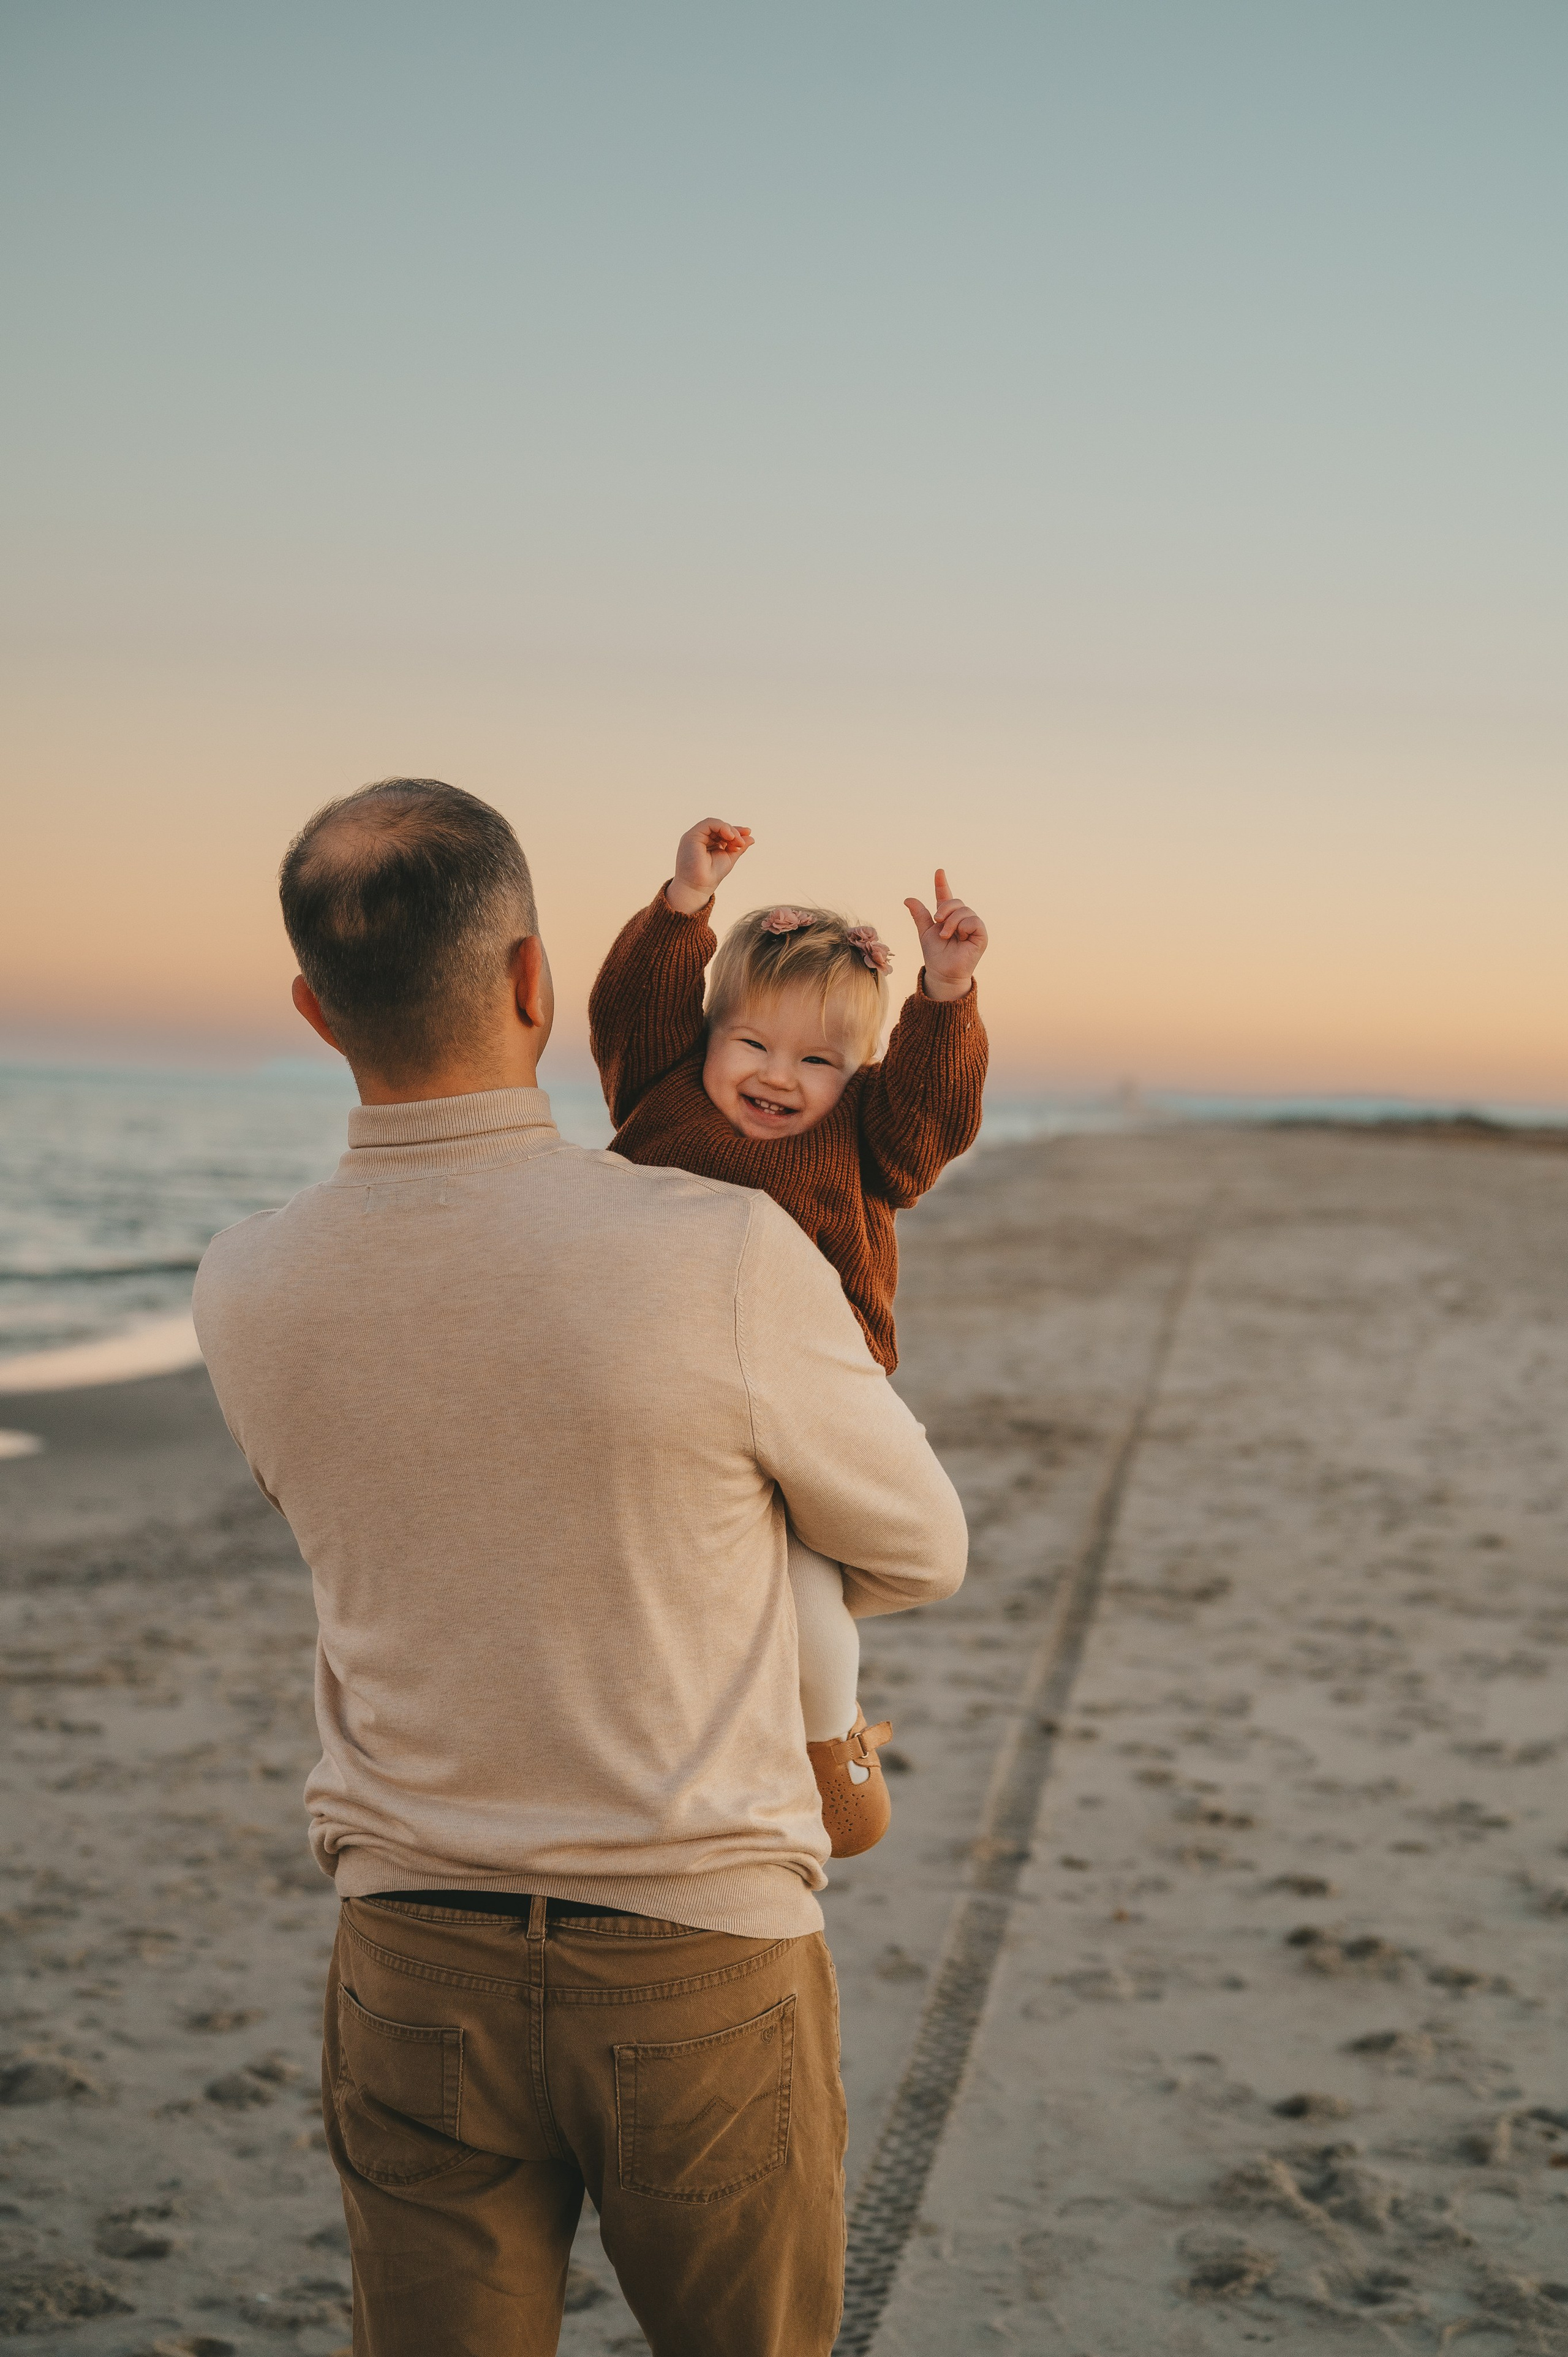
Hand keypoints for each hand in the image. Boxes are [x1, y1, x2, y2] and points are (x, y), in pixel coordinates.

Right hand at [666, 818, 754, 914]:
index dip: (736, 831)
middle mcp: (700, 838)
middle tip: (742, 842)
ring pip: (715, 824)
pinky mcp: (692, 835)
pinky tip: (730, 836)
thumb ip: (738, 847)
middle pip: (719, 827)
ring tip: (737, 841)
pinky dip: (721, 827)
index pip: (722, 832)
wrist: (698, 887)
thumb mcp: (729, 858)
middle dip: (734, 832)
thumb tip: (751, 838)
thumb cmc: (711, 876)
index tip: (748, 834)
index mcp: (708, 843)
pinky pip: (709, 823)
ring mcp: (695, 836)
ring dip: (729, 830)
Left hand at [903, 869, 986, 1000]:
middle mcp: (962, 919)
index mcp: (948, 916)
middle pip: (955, 901)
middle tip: (937, 923)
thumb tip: (908, 899)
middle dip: (944, 910)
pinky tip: (960, 937)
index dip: (942, 884)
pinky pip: (974, 921)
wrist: (942, 972)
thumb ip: (919, 915)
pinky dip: (963, 927)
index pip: (945, 896)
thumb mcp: (925, 932)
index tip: (939, 872)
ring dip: (951, 922)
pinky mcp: (981, 934)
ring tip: (946, 936)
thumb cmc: (935, 954)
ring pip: (964, 910)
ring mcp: (972, 925)